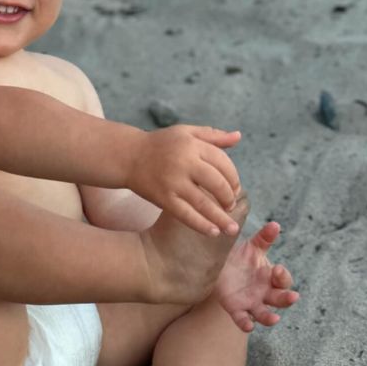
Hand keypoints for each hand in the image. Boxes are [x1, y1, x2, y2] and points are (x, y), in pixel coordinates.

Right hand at [126, 126, 241, 235]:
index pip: (223, 162)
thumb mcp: (186, 133)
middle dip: (229, 197)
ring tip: (231, 228)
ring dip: (221, 217)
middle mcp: (184, 162)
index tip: (235, 189)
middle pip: (217, 183)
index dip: (233, 177)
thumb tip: (238, 137)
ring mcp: (173, 182)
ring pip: (204, 203)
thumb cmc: (160, 144)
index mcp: (192, 145)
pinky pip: (186, 215)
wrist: (128, 156)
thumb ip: (213, 135)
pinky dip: (201, 225)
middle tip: (230, 206)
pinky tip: (213, 232)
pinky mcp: (163, 198)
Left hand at [215, 221, 299, 331]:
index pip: (283, 280)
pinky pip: (243, 319)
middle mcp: (264, 292)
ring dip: (270, 318)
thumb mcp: (253, 246)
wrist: (219, 266)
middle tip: (294, 297)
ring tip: (274, 319)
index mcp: (270, 277)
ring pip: (264, 314)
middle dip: (287, 299)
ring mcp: (251, 302)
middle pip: (280, 299)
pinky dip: (246, 324)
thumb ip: (264, 238)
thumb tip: (275, 225)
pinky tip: (248, 326)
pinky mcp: (236, 309)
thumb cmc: (241, 257)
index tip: (277, 270)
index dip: (282, 276)